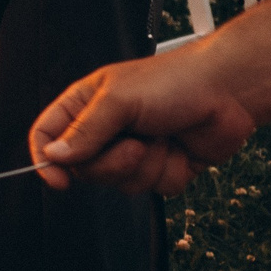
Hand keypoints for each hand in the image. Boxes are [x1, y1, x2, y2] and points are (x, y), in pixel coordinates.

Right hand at [31, 41, 257, 194]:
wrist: (225, 93)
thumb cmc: (170, 81)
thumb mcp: (117, 100)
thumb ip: (84, 130)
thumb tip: (55, 155)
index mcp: (85, 106)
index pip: (47, 135)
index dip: (46, 159)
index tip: (58, 179)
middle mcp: (106, 130)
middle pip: (85, 168)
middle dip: (112, 163)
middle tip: (132, 144)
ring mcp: (134, 151)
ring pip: (121, 183)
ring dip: (145, 165)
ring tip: (159, 138)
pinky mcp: (162, 168)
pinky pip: (155, 188)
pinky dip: (169, 171)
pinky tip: (178, 148)